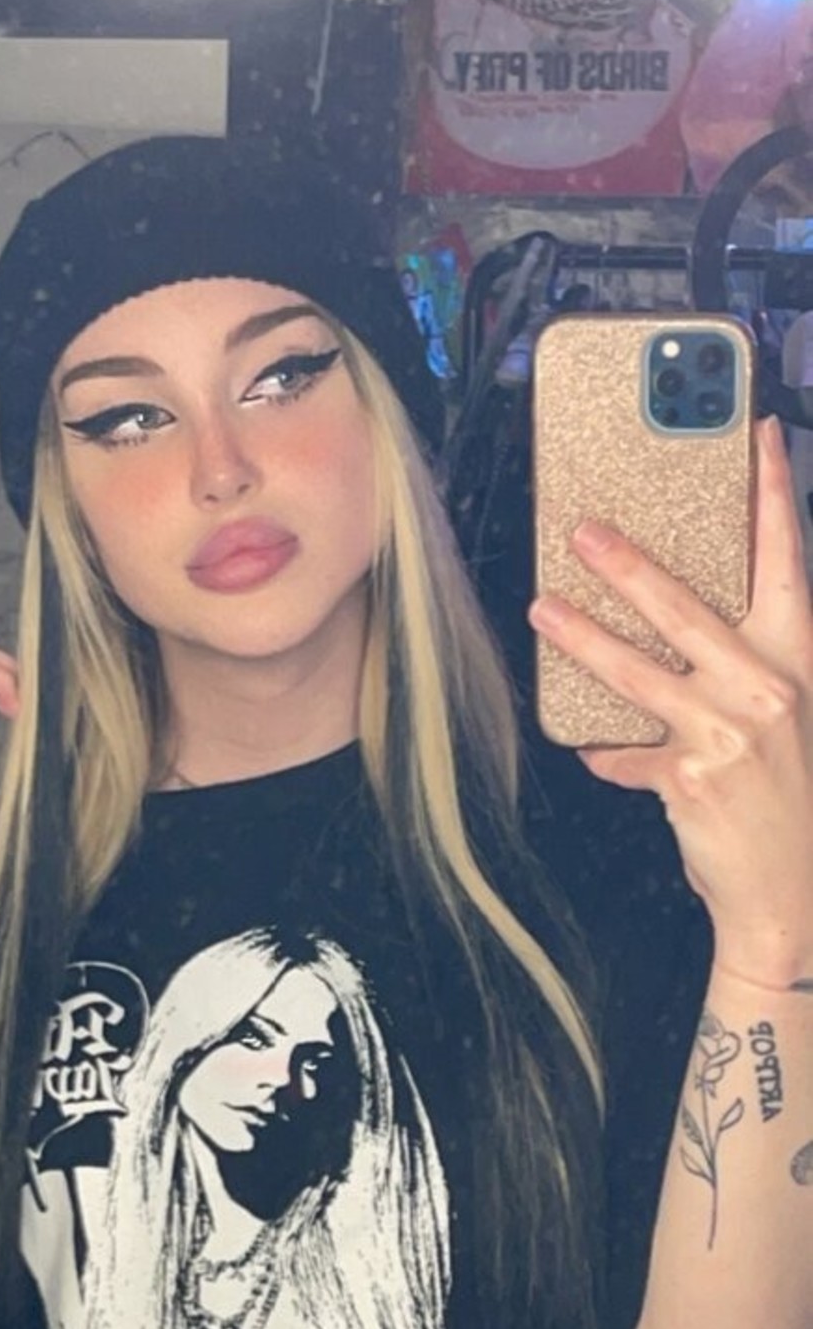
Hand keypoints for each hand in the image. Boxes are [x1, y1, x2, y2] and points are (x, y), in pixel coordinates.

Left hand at [527, 418, 812, 988]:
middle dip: (631, 564)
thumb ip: (731, 678)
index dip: (774, 495)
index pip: (789, 561)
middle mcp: (768, 689)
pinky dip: (608, 753)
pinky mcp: (689, 777)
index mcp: (798, 663)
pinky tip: (594, 751)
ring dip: (582, 638)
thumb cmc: (782, 801)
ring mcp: (728, 733)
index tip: (761, 435)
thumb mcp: (777, 724)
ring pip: (638, 672)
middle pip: (688, 608)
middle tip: (584, 528)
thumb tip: (666, 649)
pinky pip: (627, 752)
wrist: (791, 892)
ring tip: (542, 608)